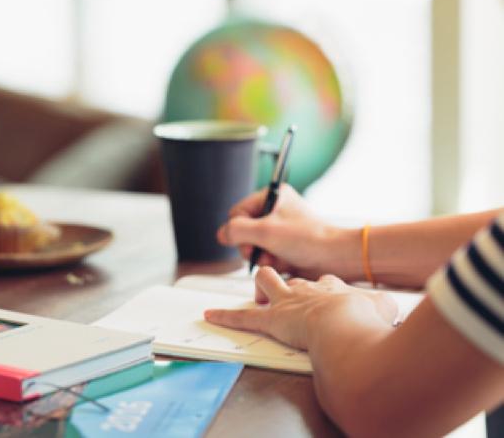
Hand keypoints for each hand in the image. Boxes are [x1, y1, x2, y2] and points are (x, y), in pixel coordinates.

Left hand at [204, 267, 397, 350]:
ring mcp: (287, 302)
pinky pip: (243, 317)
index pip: (322, 281)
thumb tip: (389, 308)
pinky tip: (210, 314)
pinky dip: (225, 316)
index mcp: (330, 286)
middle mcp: (306, 289)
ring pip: (267, 282)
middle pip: (291, 277)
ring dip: (262, 289)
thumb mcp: (383, 307)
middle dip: (287, 282)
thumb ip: (383, 306)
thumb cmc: (365, 318)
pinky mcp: (272, 320)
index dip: (322, 288)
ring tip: (262, 297)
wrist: (346, 322)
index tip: (328, 295)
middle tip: (291, 296)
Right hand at [217, 184, 360, 280]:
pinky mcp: (286, 247)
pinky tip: (281, 264)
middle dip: (250, 245)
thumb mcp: (265, 231)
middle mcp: (276, 211)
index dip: (239, 229)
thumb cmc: (307, 238)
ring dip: (260, 256)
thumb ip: (237, 231)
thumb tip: (221, 234)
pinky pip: (266, 255)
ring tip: (273, 259)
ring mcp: (281, 230)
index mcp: (273, 196)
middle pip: (244, 230)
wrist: (335, 257)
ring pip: (254, 246)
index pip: (237, 212)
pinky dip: (270, 262)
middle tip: (259, 252)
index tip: (250, 238)